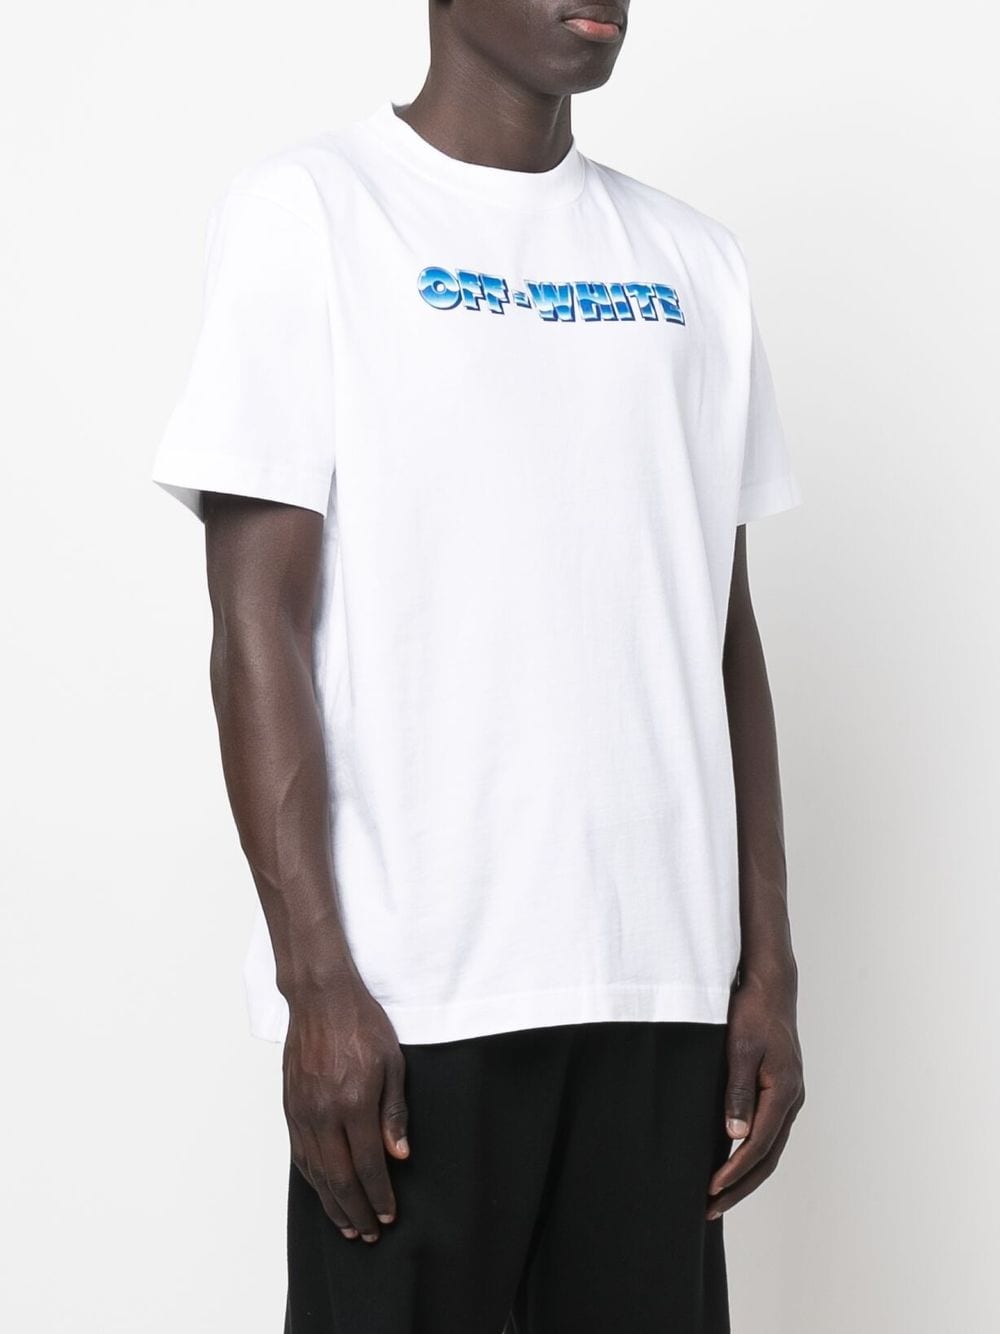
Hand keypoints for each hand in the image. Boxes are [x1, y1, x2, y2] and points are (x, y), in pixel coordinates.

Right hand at [283, 974, 409, 1242]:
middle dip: (356, 1210)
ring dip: (331, 1203)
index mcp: (353, 1103)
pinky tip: (322, 1191)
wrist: (320, 998)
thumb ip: (394, 1113)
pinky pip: (299, 1153)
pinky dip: (312, 1179)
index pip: (367, 1165)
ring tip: (348, 1225)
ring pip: (315, 1171)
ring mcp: (302, 1111)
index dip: (379, 1195)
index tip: (389, 1216)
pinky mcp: (290, 1106)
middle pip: (338, 1177)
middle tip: (370, 1233)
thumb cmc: (361, 1024)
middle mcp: (323, 1113)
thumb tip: (398, 1155)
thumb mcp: (392, 1063)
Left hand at [706, 965, 803, 1218]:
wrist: (770, 987)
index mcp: (783, 1092)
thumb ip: (737, 1092)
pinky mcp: (780, 1092)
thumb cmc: (752, 1013)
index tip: (710, 1189)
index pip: (758, 1146)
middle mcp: (791, 1100)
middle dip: (739, 1187)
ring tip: (718, 1197)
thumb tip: (735, 1136)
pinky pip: (768, 1134)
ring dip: (745, 1176)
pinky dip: (751, 1156)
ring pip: (770, 1150)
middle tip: (710, 1209)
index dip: (734, 1171)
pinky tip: (730, 1163)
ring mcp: (789, 1097)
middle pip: (768, 1158)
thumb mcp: (739, 1049)